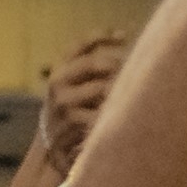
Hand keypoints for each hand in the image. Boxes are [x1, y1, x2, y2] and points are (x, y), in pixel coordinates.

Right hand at [38, 31, 128, 177]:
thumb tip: (128, 51)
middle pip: (94, 63)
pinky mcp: (73, 123)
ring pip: (102, 88)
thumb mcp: (74, 90)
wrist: (51, 152)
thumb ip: (92, 73)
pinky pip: (102, 113)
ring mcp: (64, 103)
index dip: (102, 36)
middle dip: (118, 65)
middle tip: (135, 71)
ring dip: (120, 92)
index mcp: (59, 69)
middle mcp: (58, 82)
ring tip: (133, 98)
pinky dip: (115, 114)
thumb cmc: (71, 117)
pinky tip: (123, 117)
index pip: (80, 44)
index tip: (125, 34)